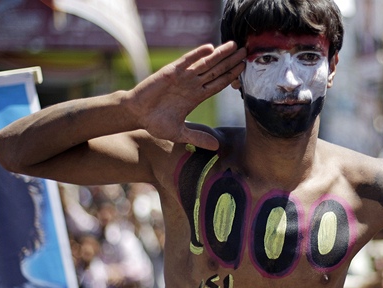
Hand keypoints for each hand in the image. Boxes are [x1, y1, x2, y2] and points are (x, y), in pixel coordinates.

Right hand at [127, 41, 245, 149]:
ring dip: (220, 54)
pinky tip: (210, 48)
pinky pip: (187, 61)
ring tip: (233, 45)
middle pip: (216, 70)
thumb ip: (198, 137)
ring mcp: (183, 77)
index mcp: (196, 96)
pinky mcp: (171, 72)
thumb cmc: (156, 122)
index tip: (244, 69)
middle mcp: (193, 84)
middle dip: (231, 61)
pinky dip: (198, 54)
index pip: (219, 84)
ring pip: (205, 63)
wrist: (136, 114)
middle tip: (245, 52)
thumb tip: (216, 147)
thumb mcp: (180, 133)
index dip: (232, 76)